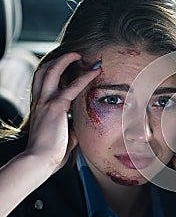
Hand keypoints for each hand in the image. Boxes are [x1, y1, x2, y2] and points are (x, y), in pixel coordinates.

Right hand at [25, 52, 100, 171]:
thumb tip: (77, 127)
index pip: (43, 83)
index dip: (55, 72)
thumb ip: (70, 128)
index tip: (69, 68)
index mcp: (40, 108)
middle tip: (73, 55)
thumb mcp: (62, 137)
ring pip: (52, 71)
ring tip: (80, 55)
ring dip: (66, 60)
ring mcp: (46, 102)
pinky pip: (72, 86)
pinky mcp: (56, 107)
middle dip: (57, 60)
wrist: (40, 161)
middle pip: (43, 71)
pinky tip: (96, 71)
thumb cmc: (50, 154)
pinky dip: (85, 76)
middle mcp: (40, 101)